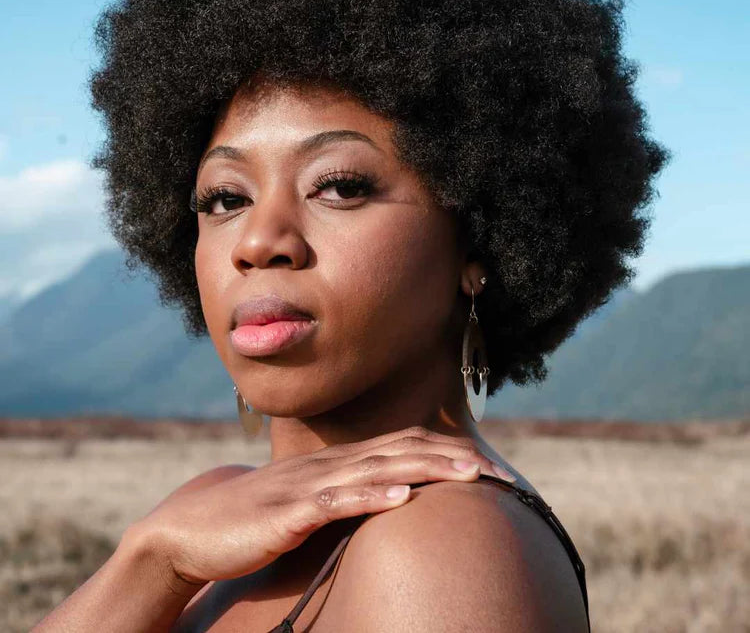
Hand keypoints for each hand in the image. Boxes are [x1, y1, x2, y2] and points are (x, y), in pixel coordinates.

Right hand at [127, 426, 514, 593]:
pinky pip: (332, 502)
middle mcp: (329, 465)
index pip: (403, 446)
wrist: (193, 525)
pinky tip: (400, 498)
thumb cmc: (258, 517)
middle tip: (497, 470)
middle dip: (451, 459)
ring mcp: (307, 486)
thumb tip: (392, 502)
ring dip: (425, 471)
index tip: (488, 467)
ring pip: (375, 469)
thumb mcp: (312, 504)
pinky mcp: (285, 513)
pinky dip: (369, 497)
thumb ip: (347, 498)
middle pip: (400, 450)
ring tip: (468, 475)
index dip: (446, 452)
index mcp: (338, 463)